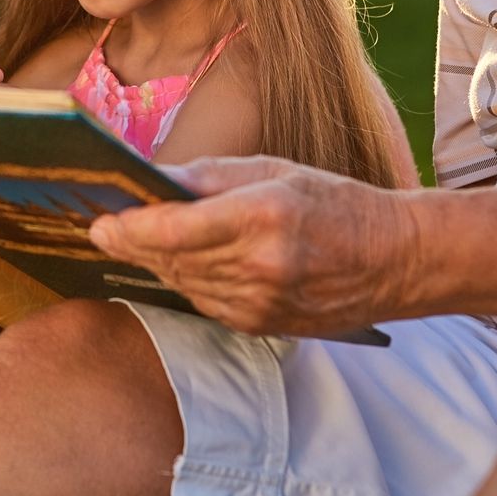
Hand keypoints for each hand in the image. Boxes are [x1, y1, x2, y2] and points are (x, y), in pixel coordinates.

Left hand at [88, 156, 419, 336]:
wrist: (396, 260)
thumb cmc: (337, 202)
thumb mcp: (275, 169)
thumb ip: (210, 177)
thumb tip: (154, 179)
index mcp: (262, 216)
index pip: (175, 229)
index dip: (129, 228)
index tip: (99, 222)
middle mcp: (259, 265)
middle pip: (171, 259)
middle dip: (133, 244)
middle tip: (103, 226)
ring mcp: (260, 303)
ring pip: (183, 283)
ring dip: (156, 263)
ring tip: (134, 241)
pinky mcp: (261, 326)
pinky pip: (205, 302)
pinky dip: (187, 281)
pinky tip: (178, 262)